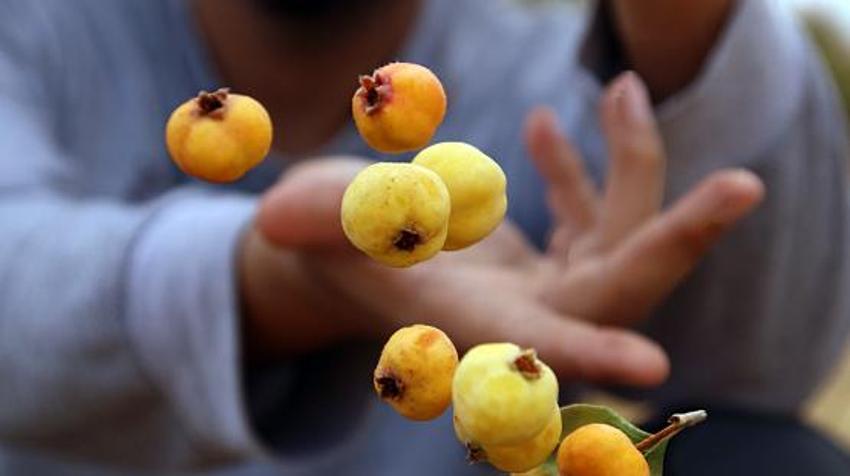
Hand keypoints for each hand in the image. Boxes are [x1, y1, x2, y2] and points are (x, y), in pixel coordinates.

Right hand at [246, 73, 762, 388]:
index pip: (538, 347)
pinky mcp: (550, 262)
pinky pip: (591, 219)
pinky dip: (584, 172)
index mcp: (470, 323)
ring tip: (621, 88)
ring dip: (631, 163)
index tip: (652, 370)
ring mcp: (544, 289)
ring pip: (619, 238)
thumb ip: (313, 222)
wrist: (346, 256)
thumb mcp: (316, 225)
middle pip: (619, 288)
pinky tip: (544, 125)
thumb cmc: (321, 244)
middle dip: (680, 238)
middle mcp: (522, 316)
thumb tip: (279, 222)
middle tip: (745, 183)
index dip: (590, 354)